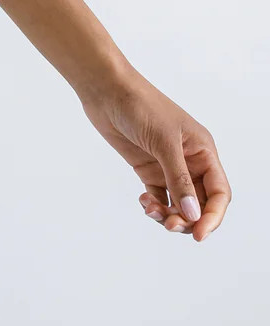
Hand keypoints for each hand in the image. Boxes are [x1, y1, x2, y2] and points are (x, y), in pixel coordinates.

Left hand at [78, 70, 229, 241]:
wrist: (107, 90)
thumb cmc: (140, 105)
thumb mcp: (163, 141)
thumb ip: (178, 178)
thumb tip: (193, 214)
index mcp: (203, 151)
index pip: (218, 192)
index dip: (213, 216)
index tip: (198, 234)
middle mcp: (189, 161)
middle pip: (199, 204)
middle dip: (188, 219)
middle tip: (168, 225)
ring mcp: (167, 166)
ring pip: (179, 204)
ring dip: (169, 215)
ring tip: (151, 211)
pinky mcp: (147, 168)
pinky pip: (159, 197)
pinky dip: (154, 206)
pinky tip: (144, 201)